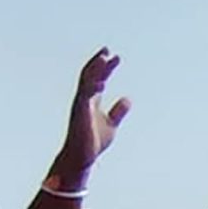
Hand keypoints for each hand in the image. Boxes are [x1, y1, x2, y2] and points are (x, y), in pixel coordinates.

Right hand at [50, 50, 130, 189]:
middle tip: (107, 50)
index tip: (115, 56)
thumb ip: (118, 111)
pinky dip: (92, 88)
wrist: (83, 158)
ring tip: (104, 58)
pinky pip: (85, 97)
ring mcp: (80, 105)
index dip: (106, 67)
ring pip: (86, 82)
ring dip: (94, 70)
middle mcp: (84, 100)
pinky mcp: (80, 113)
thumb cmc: (93, 142)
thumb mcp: (111, 124)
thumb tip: (128, 98)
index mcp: (91, 101)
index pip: (98, 78)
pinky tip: (101, 81)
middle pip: (90, 76)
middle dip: (98, 63)